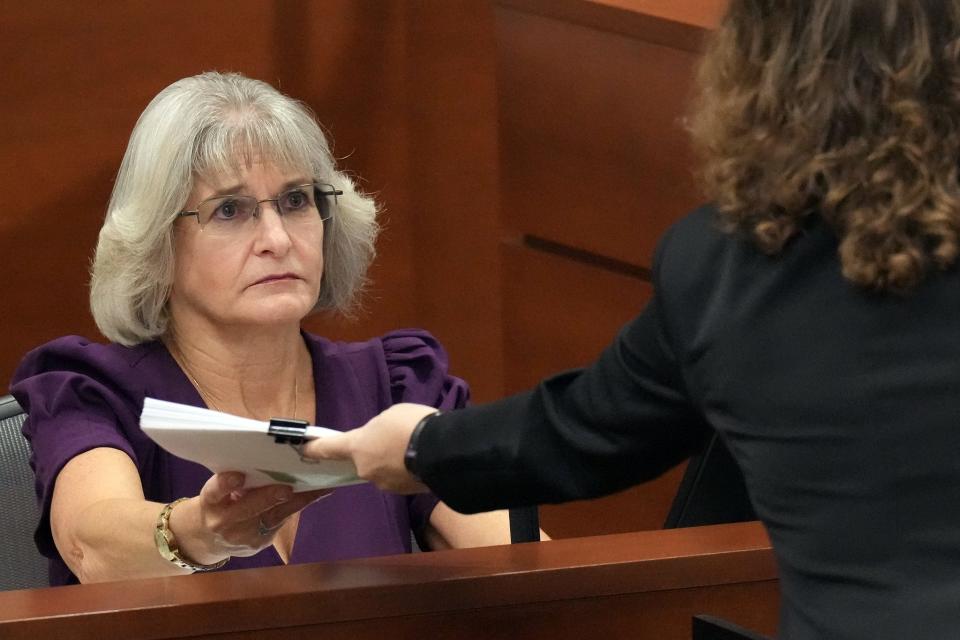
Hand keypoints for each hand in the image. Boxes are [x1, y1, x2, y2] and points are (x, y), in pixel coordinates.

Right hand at [169, 473, 328, 563]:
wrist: (208, 538)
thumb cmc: (220, 502)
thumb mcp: (218, 491)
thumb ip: (236, 480)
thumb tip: (270, 456)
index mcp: (210, 501)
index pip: (215, 491)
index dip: (225, 484)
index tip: (238, 476)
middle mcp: (223, 521)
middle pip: (248, 508)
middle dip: (269, 497)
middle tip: (287, 488)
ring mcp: (241, 537)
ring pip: (271, 518)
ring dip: (296, 501)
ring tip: (317, 488)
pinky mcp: (258, 544)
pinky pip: (281, 523)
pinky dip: (299, 507)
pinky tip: (317, 495)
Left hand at [302, 403, 434, 493]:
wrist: (441, 452)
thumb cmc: (410, 425)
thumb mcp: (391, 415)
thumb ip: (379, 429)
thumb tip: (382, 441)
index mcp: (357, 446)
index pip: (330, 448)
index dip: (315, 448)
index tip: (303, 449)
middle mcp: (365, 469)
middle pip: (364, 459)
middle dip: (375, 450)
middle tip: (396, 437)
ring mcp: (385, 484)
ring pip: (384, 469)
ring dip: (394, 460)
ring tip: (415, 446)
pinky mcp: (405, 492)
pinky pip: (401, 477)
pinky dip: (407, 469)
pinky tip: (422, 458)